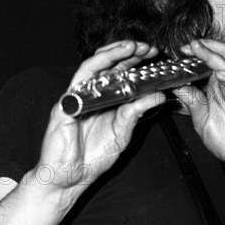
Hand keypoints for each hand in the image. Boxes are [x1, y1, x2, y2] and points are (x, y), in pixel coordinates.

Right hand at [35, 40, 164, 194]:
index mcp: (105, 97)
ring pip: (92, 66)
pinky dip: (94, 74)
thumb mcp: (123, 130)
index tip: (152, 53)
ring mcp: (77, 97)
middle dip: (127, 51)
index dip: (135, 60)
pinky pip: (80, 84)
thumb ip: (137, 111)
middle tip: (146, 47)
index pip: (120, 71)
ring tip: (130, 46)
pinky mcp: (65, 106)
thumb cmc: (93, 155)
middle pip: (107, 63)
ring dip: (111, 54)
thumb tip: (159, 95)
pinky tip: (108, 67)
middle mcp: (90, 93)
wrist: (70, 177)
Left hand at [173, 39, 224, 184]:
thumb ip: (192, 102)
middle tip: (190, 45)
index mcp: (218, 90)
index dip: (198, 54)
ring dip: (216, 57)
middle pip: (222, 58)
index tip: (181, 50)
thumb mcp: (202, 121)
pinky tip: (222, 75)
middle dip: (207, 47)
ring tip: (200, 50)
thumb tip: (176, 85)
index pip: (210, 63)